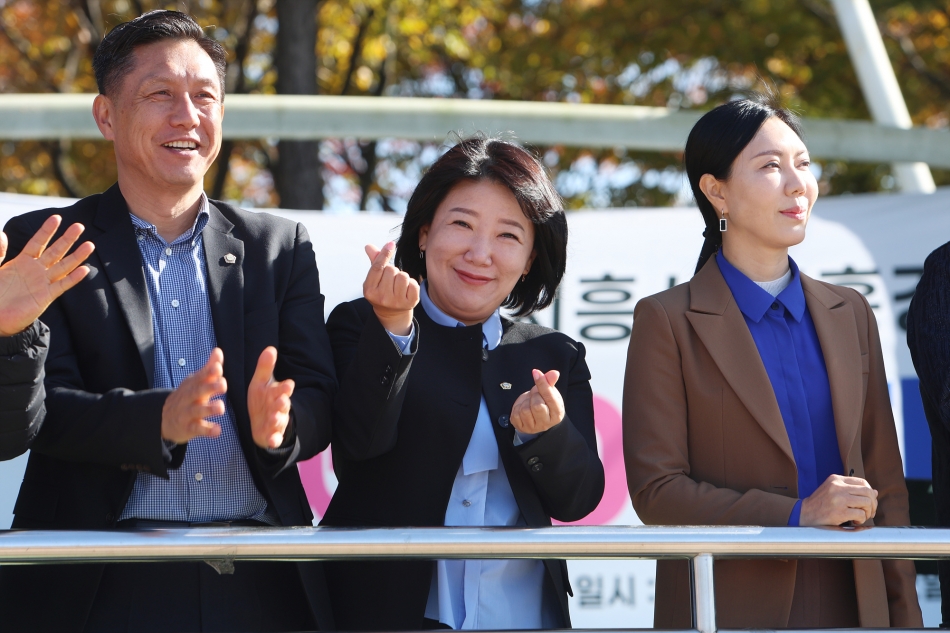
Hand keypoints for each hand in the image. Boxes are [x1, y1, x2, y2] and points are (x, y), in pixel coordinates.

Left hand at [0, 215, 94, 335]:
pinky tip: (84, 270)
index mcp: (22, 261)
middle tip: (79, 226)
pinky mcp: (46, 297)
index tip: (56, 218)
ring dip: (77, 256)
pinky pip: (62, 285)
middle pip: (55, 251)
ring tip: (89, 245)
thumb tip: (2, 234)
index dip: (46, 231)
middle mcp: (36, 270)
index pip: (38, 242)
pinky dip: (73, 278)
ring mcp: (43, 283)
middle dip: (67, 239)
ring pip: (63, 266)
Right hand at [161, 348, 225, 443]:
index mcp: (193, 385)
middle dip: (210, 388)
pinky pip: (197, 429)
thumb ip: (208, 369)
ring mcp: (188, 413)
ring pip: (197, 410)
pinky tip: (218, 430)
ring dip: (209, 409)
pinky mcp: (188, 428)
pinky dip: (207, 430)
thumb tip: (218, 351)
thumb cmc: (187, 397)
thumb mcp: (195, 382)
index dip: (208, 372)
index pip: (200, 376)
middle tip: (223, 385)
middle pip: (198, 391)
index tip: (218, 368)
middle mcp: (189, 398)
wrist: (162, 418)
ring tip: (221, 408)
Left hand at [248, 346, 294, 448]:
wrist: (262, 422)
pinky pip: (275, 438)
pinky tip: (272, 441)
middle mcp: (279, 407)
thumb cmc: (263, 399)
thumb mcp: (261, 382)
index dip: (285, 387)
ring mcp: (277, 422)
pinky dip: (274, 439)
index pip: (283, 389)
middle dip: (283, 403)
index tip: (288, 384)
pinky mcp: (272, 435)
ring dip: (278, 419)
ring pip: (279, 420)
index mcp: (277, 393)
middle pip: (283, 405)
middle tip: (282, 400)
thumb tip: (270, 348)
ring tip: (274, 418)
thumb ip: (265, 367)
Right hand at [363, 241, 418, 335]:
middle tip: (390, 280)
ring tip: (398, 285)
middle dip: (392, 271)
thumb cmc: (382, 291)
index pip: (377, 268)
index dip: (384, 254)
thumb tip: (369, 246)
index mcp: (369, 290)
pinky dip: (412, 284)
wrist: (392, 313)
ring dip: (402, 276)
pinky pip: (414, 283)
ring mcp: (396, 302)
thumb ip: (374, 262)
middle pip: (391, 270)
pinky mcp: (410, 303)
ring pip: (403, 275)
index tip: (391, 244)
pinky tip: (406, 290)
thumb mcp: (375, 279)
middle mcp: (381, 297)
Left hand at [509, 369, 564, 434]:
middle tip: (535, 394)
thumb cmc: (545, 402)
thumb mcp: (550, 392)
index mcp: (557, 414)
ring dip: (525, 402)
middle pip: (537, 405)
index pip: (549, 397)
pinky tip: (523, 407)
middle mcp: (546, 423)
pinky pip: (516, 414)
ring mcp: (533, 427)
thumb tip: (554, 373)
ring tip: (529, 401)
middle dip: (534, 395)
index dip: (542, 384)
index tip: (536, 372)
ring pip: (525, 410)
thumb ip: (550, 382)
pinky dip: (518, 407)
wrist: (535, 416)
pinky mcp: (521, 428)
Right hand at [799, 474, 878, 525]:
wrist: (804, 514)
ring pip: (866, 502)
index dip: (870, 493)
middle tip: (869, 512)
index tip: (868, 502)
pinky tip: (854, 521)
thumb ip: (851, 490)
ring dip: (868, 512)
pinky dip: (861, 520)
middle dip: (872, 504)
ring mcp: (838, 499)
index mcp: (836, 479)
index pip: (862, 482)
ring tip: (861, 517)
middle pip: (867, 492)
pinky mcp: (839, 512)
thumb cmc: (820, 504)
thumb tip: (875, 492)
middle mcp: (837, 487)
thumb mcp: (833, 491)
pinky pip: (861, 514)